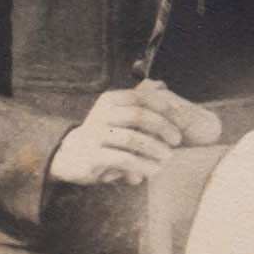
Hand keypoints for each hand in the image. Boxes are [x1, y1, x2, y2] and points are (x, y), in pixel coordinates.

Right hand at [47, 81, 219, 185]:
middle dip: (163, 127)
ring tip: (168, 156)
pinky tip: (154, 170)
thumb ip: (138, 102)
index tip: (182, 120)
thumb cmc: (105, 134)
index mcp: (110, 101)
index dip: (165, 107)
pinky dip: (143, 165)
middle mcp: (101, 115)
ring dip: (154, 148)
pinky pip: (123, 159)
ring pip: (132, 139)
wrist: (71, 156)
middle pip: (139, 115)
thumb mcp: (118, 114)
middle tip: (177, 140)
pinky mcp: (93, 156)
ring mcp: (95, 135)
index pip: (142, 97)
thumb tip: (161, 83)